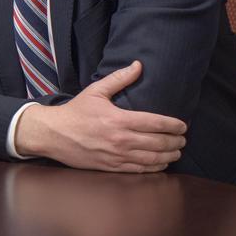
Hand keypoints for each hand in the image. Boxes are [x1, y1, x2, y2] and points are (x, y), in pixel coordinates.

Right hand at [14, 61, 186, 172]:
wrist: (52, 134)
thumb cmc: (74, 112)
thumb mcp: (95, 91)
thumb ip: (119, 79)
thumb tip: (138, 65)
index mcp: (119, 119)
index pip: (156, 123)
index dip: (173, 125)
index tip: (182, 125)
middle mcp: (120, 140)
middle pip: (158, 143)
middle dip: (175, 141)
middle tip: (183, 139)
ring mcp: (117, 156)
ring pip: (152, 159)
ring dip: (169, 156)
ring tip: (177, 152)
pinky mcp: (111, 167)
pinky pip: (139, 170)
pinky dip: (155, 168)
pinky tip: (161, 164)